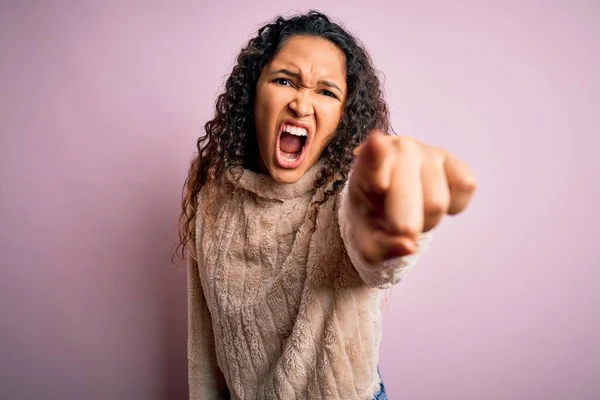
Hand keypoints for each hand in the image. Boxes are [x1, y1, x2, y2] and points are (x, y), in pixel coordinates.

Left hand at [348, 131, 475, 263]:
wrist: (385, 204)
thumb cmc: (372, 221)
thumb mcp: (369, 242)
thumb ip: (381, 248)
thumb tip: (408, 246)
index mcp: (365, 167)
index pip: (372, 157)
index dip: (377, 158)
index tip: (378, 156)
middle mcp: (397, 149)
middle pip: (414, 198)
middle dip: (409, 226)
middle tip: (398, 229)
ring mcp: (427, 151)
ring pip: (438, 203)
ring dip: (428, 220)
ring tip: (413, 211)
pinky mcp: (452, 159)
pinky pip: (465, 187)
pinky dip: (454, 206)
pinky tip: (431, 199)